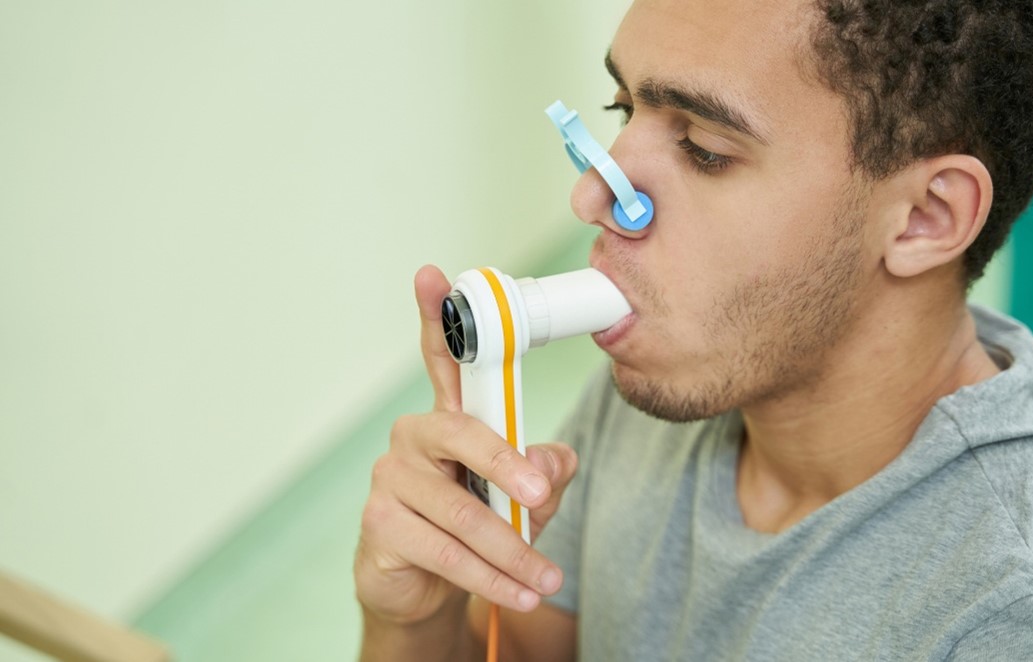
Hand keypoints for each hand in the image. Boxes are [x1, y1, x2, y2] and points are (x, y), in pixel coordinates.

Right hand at [355, 265, 577, 626]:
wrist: (424, 588)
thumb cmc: (474, 526)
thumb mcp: (522, 497)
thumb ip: (544, 473)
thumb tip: (556, 460)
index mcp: (449, 418)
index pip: (442, 360)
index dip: (437, 316)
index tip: (433, 275)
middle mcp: (414, 438)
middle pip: (462, 435)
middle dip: (507, 465)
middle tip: (541, 492)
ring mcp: (391, 479)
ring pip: (460, 511)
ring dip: (510, 549)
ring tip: (545, 576)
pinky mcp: (380, 524)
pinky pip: (444, 552)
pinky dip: (489, 578)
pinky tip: (518, 592)